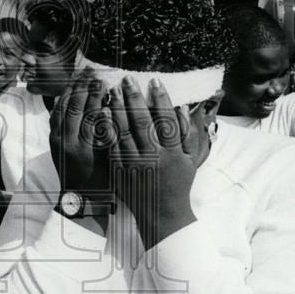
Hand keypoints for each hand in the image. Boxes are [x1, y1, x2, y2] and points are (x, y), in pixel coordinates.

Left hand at [49, 70, 114, 197]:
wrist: (81, 198)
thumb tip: (109, 106)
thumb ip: (109, 133)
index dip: (96, 94)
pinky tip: (69, 90)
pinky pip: (55, 114)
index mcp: (82, 147)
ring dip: (71, 89)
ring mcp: (56, 140)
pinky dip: (62, 100)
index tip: (103, 80)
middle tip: (92, 71)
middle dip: (83, 86)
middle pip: (73, 106)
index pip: (88, 112)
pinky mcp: (52, 140)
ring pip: (61, 108)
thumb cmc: (103, 180)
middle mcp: (65, 142)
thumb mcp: (110, 159)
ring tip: (81, 75)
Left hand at [108, 77, 199, 248]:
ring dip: (118, 108)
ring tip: (113, 90)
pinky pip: (112, 146)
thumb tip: (182, 107)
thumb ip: (188, 134)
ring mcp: (136, 165)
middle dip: (134, 98)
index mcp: (173, 153)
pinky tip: (104, 112)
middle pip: (142, 122)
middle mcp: (154, 158)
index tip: (154, 81)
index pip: (166, 120)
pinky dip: (108, 128)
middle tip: (127, 78)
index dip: (160, 98)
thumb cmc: (178, 184)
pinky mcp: (121, 172)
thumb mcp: (191, 160)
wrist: (163, 215)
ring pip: (124, 132)